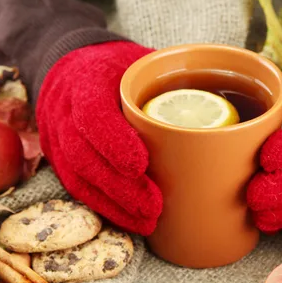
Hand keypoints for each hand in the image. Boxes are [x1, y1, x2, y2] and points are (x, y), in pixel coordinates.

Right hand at [36, 41, 162, 235]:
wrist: (72, 68)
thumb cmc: (118, 67)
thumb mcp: (140, 59)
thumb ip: (171, 79)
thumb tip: (224, 108)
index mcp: (87, 79)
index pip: (92, 111)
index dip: (113, 140)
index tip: (140, 165)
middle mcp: (64, 110)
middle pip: (83, 153)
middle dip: (119, 186)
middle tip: (154, 206)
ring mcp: (57, 137)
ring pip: (78, 177)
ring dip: (113, 205)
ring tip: (147, 222)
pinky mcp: (59, 159)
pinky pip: (77, 188)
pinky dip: (105, 208)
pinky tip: (130, 221)